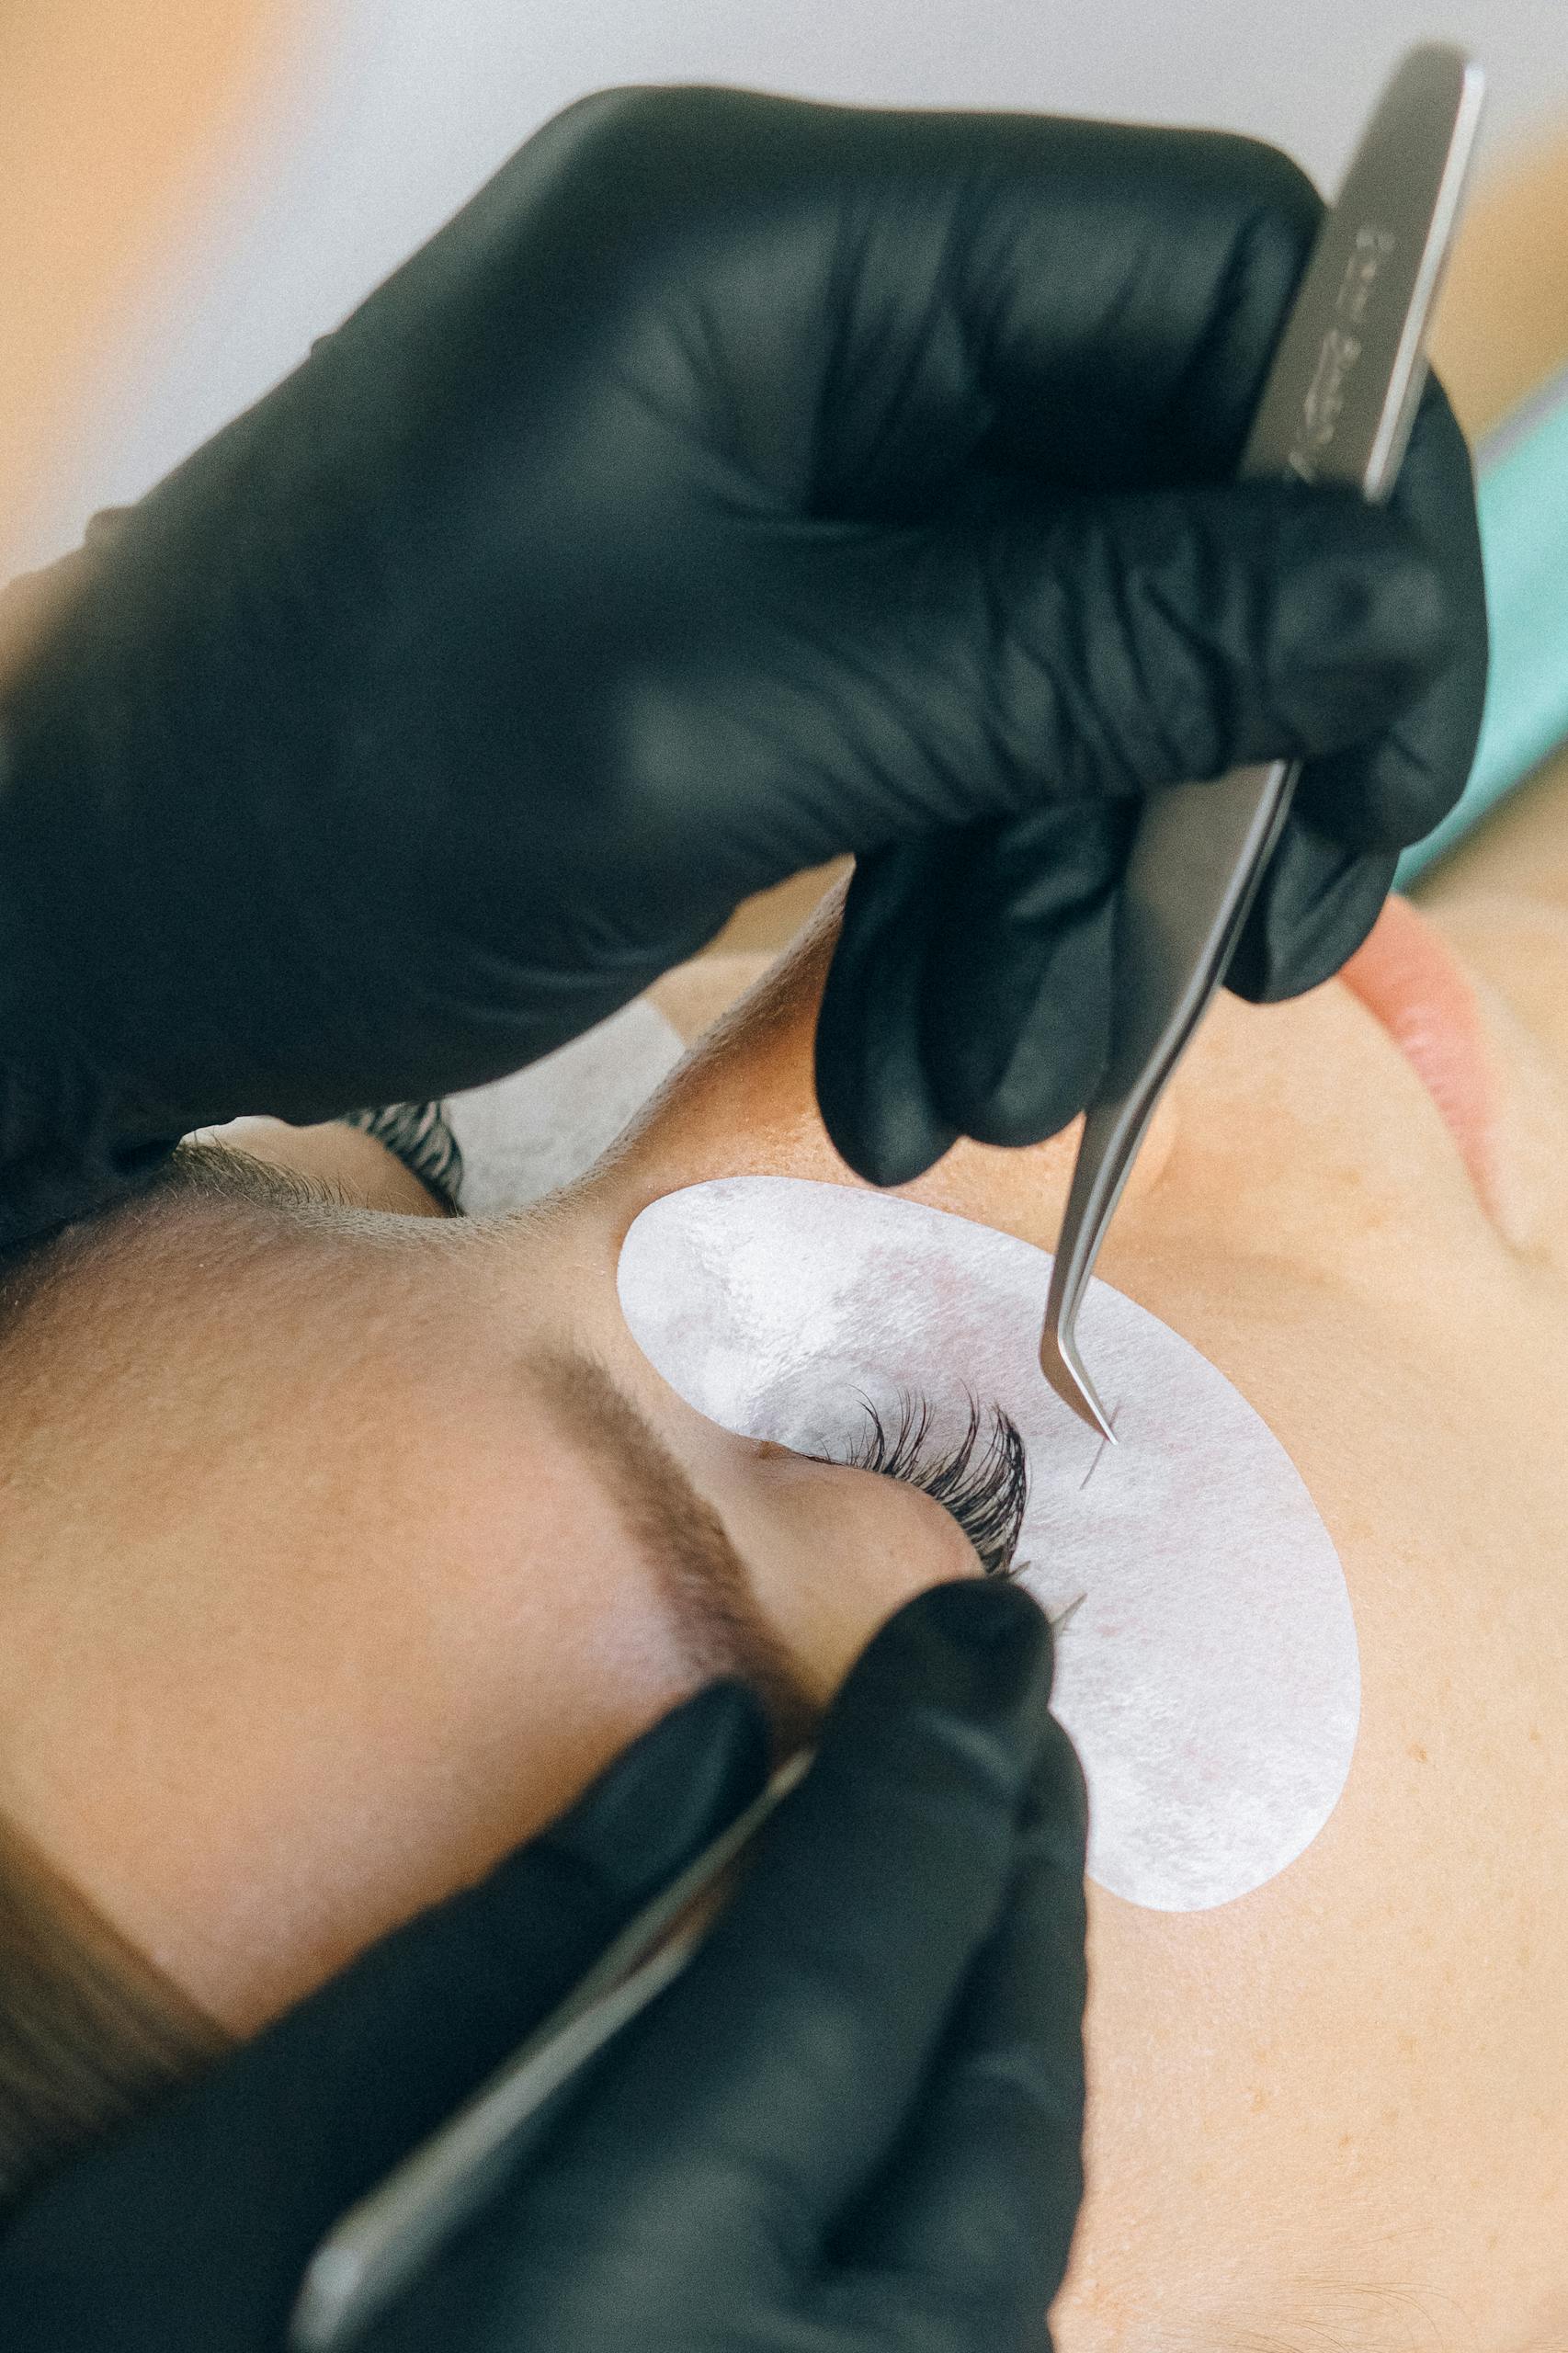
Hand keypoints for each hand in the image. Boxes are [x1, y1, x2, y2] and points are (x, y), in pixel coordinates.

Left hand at [0, 86, 1483, 1233]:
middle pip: (1147, 496)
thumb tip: (1373, 609)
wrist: (92, 916)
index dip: (1340, 500)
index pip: (1202, 278)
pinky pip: (943, 738)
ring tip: (992, 1087)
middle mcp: (795, 325)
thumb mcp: (731, 730)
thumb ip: (1073, 652)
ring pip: (1056, 656)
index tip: (1375, 749)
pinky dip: (957, 907)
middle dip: (1186, 763)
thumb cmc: (323, 800)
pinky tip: (922, 1069)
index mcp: (779, 247)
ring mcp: (767, 478)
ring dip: (1057, 890)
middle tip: (1203, 974)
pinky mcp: (743, 616)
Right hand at [0, 1581, 1085, 2352]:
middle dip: (1013, 1891)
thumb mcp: (222, 2188)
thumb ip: (497, 1958)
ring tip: (987, 1864)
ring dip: (1007, 2033)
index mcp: (615, 2331)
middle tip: (1014, 1715)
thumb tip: (713, 1752)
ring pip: (1014, 2253)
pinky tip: (922, 2083)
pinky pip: (969, 2339)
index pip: (839, 1980)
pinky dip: (965, 2182)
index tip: (980, 1629)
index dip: (924, 1776)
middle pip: (989, 2126)